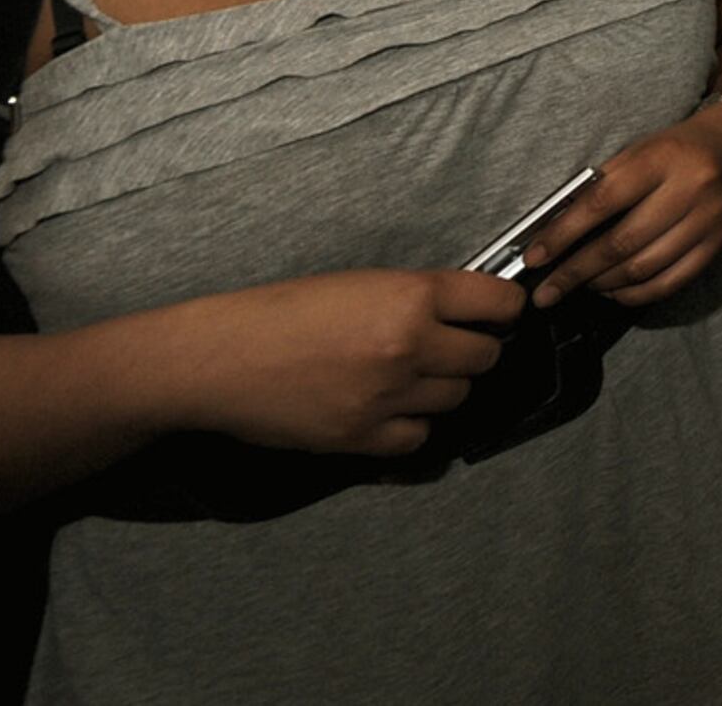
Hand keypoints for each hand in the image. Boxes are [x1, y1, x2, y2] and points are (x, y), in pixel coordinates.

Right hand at [172, 268, 521, 456]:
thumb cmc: (280, 311)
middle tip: (448, 346)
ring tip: (408, 376)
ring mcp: (388, 397)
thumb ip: (416, 299)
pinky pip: (419, 438)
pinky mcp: (363, 438)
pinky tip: (388, 410)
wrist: (217, 358)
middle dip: (472, 349)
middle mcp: (409, 346)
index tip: (498, 313)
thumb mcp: (360, 284)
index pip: (499, 303)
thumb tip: (466, 313)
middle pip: (484, 356)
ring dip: (442, 387)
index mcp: (411, 296)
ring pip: (456, 397)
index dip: (504, 308)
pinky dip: (412, 426)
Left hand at [526, 109, 721, 309]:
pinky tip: (614, 291)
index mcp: (662, 158)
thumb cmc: (677, 148)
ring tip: (581, 285)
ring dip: (603, 284)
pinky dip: (636, 294)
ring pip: (644, 268)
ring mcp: (708, 220)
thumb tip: (555, 232)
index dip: (563, 234)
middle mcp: (690, 189)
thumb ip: (602, 187)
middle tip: (547, 290)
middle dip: (576, 271)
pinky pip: (670, 282)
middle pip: (622, 243)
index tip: (536, 257)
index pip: (602, 202)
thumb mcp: (638, 151)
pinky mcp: (718, 243)